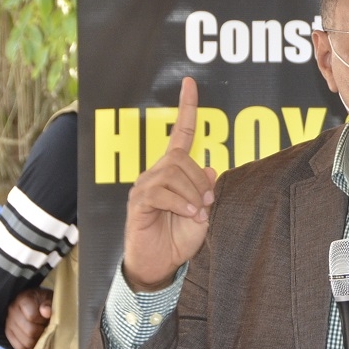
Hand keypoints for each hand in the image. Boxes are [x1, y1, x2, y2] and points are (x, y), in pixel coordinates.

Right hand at [6, 288, 52, 348]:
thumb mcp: (50, 299)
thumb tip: (47, 312)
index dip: (43, 320)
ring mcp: (8, 323)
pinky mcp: (9, 334)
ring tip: (42, 332)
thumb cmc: (45, 302)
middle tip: (46, 326)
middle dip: (42, 331)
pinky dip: (31, 346)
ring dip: (37, 340)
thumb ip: (49, 304)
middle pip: (30, 332)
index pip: (32, 316)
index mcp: (23, 299)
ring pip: (26, 342)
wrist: (34, 304)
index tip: (47, 318)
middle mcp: (12, 310)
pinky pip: (20, 348)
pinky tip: (36, 339)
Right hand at [123, 77, 218, 290]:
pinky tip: (188, 215)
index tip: (189, 83)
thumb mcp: (204, 212)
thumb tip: (210, 167)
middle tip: (207, 206)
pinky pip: (160, 192)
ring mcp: (144, 186)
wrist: (160, 265)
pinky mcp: (138, 202)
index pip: (180, 134)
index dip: (186, 108)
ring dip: (191, 194)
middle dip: (199, 181)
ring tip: (196, 215)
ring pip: (172, 173)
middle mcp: (156, 173)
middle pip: (181, 158)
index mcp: (174, 171)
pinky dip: (179, 203)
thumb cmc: (180, 238)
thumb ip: (208, 190)